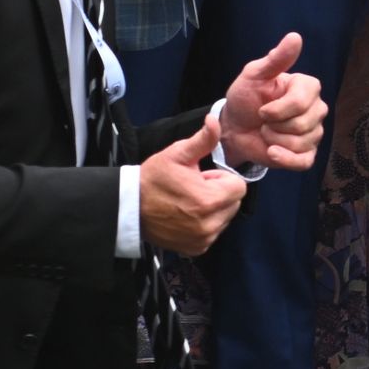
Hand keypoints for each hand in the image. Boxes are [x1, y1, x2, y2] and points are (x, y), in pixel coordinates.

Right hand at [138, 125, 247, 253]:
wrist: (129, 207)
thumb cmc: (153, 178)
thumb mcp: (177, 154)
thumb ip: (202, 140)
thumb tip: (215, 120)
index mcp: (209, 200)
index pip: (239, 186)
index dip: (222, 179)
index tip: (202, 177)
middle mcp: (210, 224)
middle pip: (234, 203)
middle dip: (219, 193)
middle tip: (194, 188)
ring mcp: (203, 239)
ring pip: (225, 218)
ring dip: (213, 209)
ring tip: (188, 202)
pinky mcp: (196, 249)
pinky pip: (213, 233)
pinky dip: (205, 224)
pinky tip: (185, 216)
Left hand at [216, 32, 325, 172]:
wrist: (235, 127)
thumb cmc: (245, 98)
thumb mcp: (254, 75)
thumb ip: (275, 59)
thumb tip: (295, 37)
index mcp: (308, 87)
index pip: (301, 102)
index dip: (277, 110)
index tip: (262, 109)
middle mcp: (316, 109)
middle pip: (302, 125)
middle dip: (274, 126)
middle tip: (263, 121)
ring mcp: (314, 133)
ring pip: (300, 143)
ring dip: (274, 141)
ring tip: (266, 133)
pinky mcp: (306, 155)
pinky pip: (304, 162)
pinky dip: (285, 159)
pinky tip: (271, 152)